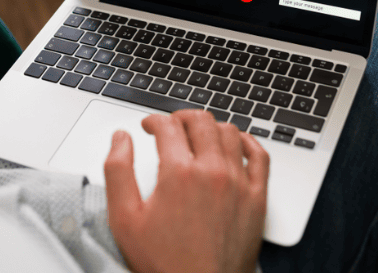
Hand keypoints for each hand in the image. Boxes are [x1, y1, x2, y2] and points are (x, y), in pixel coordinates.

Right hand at [104, 110, 268, 272]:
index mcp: (178, 173)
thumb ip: (117, 171)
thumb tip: (120, 139)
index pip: (168, 126)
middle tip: (171, 126)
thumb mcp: (124, 219)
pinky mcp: (257, 198)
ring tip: (199, 135)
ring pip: (229, 132)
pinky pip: (260, 156)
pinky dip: (247, 142)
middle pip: (200, 121)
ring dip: (211, 127)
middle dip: (181, 117)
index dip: (154, 120)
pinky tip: (236, 143)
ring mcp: (239, 183)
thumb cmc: (164, 263)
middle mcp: (212, 172)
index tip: (149, 127)